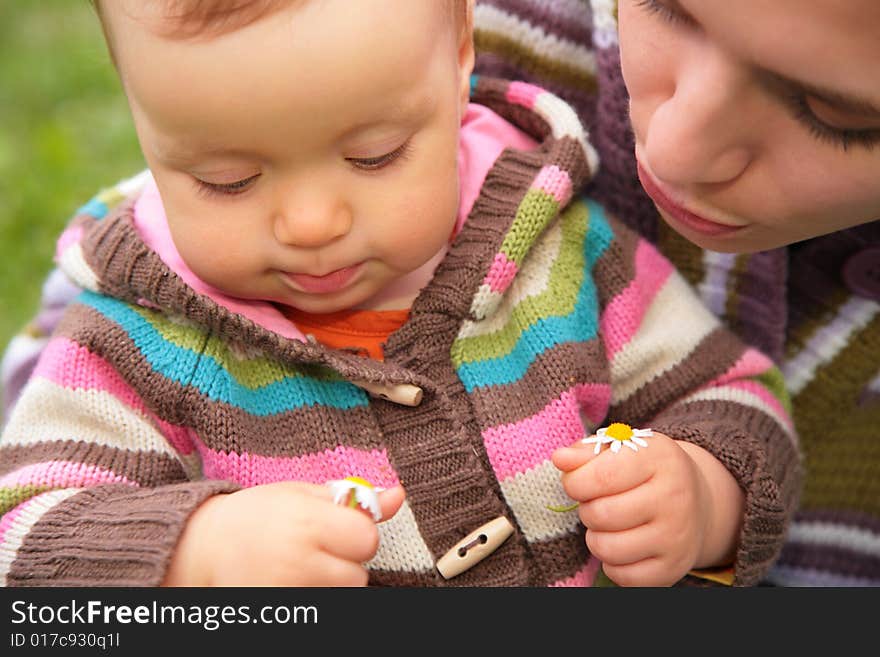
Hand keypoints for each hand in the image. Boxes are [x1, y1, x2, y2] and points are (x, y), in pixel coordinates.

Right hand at [163, 481, 405, 585]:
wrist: (203, 547)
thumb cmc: (257, 514)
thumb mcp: (302, 493)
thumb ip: (352, 498)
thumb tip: (398, 496)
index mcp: (306, 521)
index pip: (366, 539)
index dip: (359, 533)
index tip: (341, 528)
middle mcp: (297, 559)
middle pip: (357, 575)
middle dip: (346, 563)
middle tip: (318, 549)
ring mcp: (286, 591)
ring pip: (340, 596)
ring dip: (331, 583)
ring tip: (302, 565)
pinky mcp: (279, 611)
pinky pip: (318, 608)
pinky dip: (313, 596)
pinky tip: (291, 581)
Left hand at [551, 432, 715, 585]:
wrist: (696, 501)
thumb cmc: (646, 471)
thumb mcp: (621, 449)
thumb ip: (586, 452)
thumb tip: (560, 459)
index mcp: (659, 458)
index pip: (600, 476)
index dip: (575, 482)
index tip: (576, 482)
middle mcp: (674, 497)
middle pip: (600, 514)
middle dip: (587, 509)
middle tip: (598, 503)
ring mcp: (677, 536)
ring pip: (607, 549)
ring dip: (596, 538)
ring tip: (608, 524)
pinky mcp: (675, 568)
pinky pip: (623, 576)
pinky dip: (613, 564)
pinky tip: (622, 545)